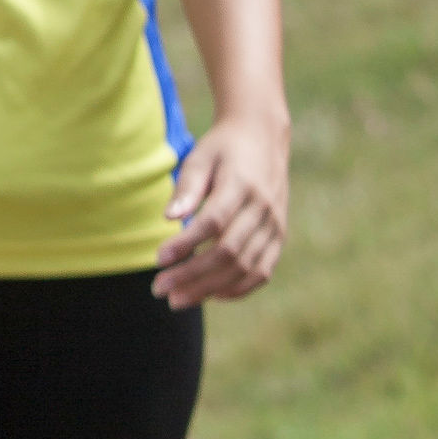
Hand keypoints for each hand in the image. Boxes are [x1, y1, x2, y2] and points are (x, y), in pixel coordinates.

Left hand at [152, 111, 287, 304]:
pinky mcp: (279, 236)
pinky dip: (238, 288)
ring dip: (210, 288)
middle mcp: (264, 208)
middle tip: (159, 289)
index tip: (158, 259)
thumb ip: (186, 187)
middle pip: (228, 251)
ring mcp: (275, 225)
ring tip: (177, 300)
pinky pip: (262, 271)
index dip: (186, 244)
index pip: (213, 222)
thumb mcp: (200, 157)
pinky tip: (210, 295)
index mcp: (242, 185)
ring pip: (245, 267)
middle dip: (192, 275)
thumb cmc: (222, 148)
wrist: (263, 138)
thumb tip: (168, 218)